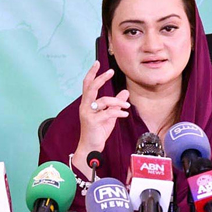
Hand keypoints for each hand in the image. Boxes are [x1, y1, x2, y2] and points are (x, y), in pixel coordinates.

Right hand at [73, 61, 129, 175]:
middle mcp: (85, 106)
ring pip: (103, 101)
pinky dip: (118, 112)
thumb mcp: (109, 116)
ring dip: (118, 101)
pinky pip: (108, 113)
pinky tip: (124, 114)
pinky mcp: (92, 122)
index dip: (92, 73)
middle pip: (91, 87)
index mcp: (87, 103)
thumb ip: (115, 104)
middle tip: (111, 72)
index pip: (87, 85)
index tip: (97, 63)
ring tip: (126, 105)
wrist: (90, 148)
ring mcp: (87, 114)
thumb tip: (125, 91)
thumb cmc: (98, 132)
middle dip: (101, 78)